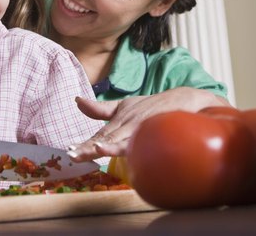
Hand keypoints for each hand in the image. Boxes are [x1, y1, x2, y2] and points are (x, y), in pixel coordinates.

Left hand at [68, 87, 229, 160]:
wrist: (185, 100)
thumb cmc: (153, 106)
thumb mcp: (124, 105)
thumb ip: (100, 109)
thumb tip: (76, 100)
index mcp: (119, 120)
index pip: (99, 134)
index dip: (85, 143)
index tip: (70, 150)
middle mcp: (127, 123)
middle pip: (105, 138)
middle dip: (88, 147)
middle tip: (72, 155)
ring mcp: (139, 128)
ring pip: (119, 140)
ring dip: (103, 146)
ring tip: (89, 151)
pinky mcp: (152, 131)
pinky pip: (137, 141)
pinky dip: (125, 144)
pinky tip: (115, 147)